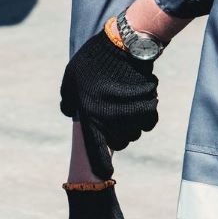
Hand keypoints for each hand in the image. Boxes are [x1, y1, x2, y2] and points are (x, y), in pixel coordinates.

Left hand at [60, 27, 158, 178]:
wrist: (123, 45)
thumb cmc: (92, 62)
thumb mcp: (70, 79)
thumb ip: (68, 100)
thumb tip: (69, 113)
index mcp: (92, 118)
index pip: (97, 151)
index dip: (101, 165)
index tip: (106, 172)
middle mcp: (113, 122)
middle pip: (120, 142)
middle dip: (118, 137)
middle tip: (114, 122)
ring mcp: (132, 116)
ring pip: (135, 133)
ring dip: (132, 126)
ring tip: (126, 110)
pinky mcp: (149, 107)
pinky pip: (149, 123)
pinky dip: (146, 118)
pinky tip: (140, 106)